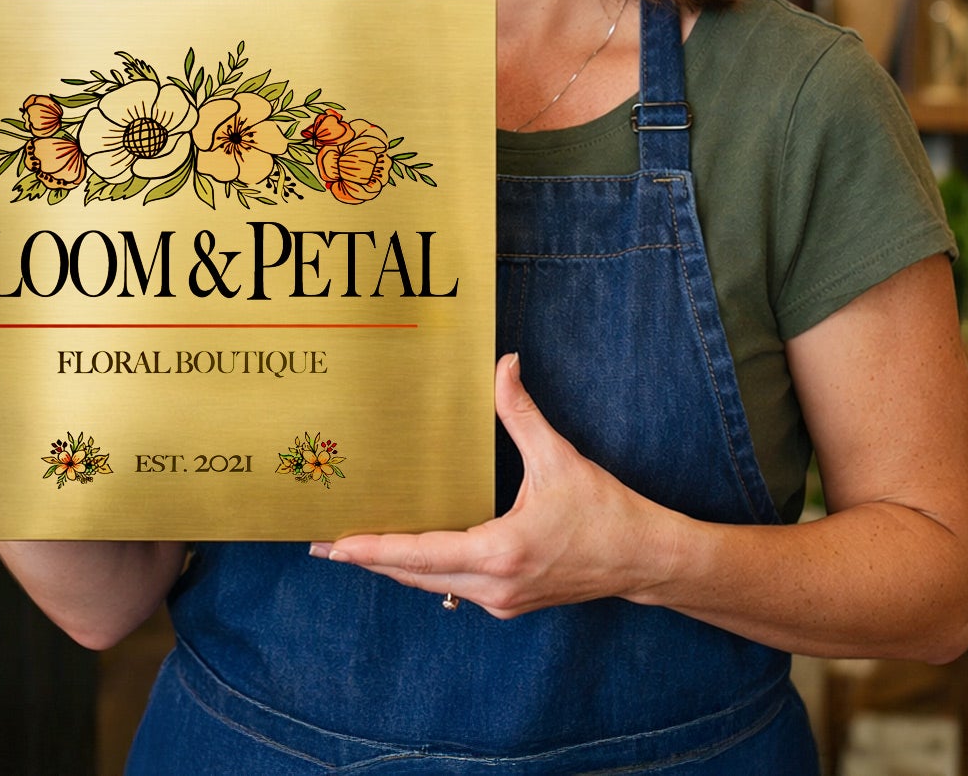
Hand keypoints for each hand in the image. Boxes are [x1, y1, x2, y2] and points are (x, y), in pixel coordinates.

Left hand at [314, 353, 679, 617]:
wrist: (644, 560)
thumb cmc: (606, 512)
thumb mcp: (560, 459)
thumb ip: (523, 413)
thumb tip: (504, 364)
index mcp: (499, 550)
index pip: (419, 553)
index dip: (374, 548)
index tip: (335, 544)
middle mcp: (492, 585)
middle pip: (413, 575)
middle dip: (369, 559)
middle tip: (323, 546)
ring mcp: (499, 601)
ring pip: (431, 585)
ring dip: (395, 567)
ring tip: (355, 549)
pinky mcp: (508, 603)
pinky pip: (453, 588)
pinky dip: (427, 571)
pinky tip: (411, 555)